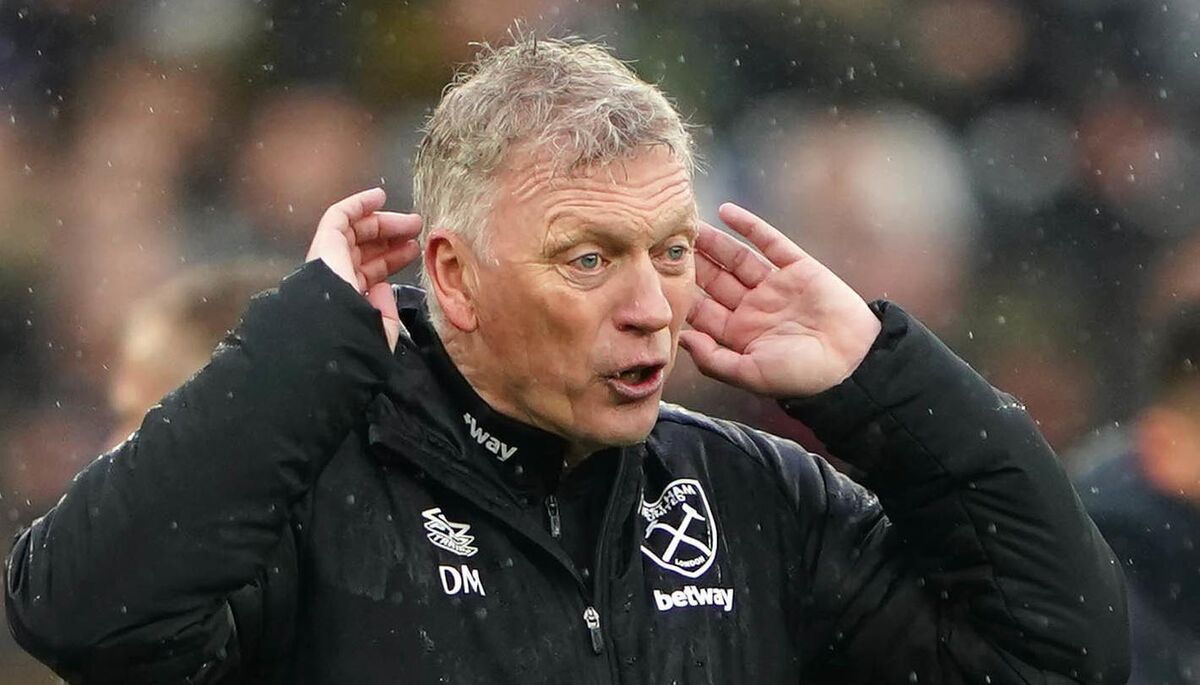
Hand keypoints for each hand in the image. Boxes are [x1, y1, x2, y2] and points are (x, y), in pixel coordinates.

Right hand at [305, 188, 421, 350]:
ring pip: (355, 232)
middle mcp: (337, 278)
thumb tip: (384, 287)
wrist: (331, 338)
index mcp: (349, 299)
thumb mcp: (380, 331)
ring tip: (411, 220)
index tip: (414, 250)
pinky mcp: (324, 244)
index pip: (370, 272)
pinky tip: (378, 196)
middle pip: (365, 249)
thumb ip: (385, 313)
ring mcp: (329, 260)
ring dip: (383, 221)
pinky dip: (358, 204)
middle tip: (416, 230)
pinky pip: (338, 217)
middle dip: (392, 237)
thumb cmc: (358, 341)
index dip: (392, 259)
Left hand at [679, 203, 881, 397]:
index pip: (702, 311)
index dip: (680, 294)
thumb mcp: (750, 374)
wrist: (852, 363)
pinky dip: (749, 226)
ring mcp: (776, 286)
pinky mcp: (799, 268)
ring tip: (690, 224)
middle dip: (692, 263)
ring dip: (714, 242)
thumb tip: (681, 339)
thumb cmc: (801, 376)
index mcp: (740, 334)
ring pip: (737, 258)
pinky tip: (726, 211)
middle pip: (715, 280)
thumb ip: (713, 359)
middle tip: (666, 242)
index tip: (653, 277)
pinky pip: (770, 242)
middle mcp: (754, 308)